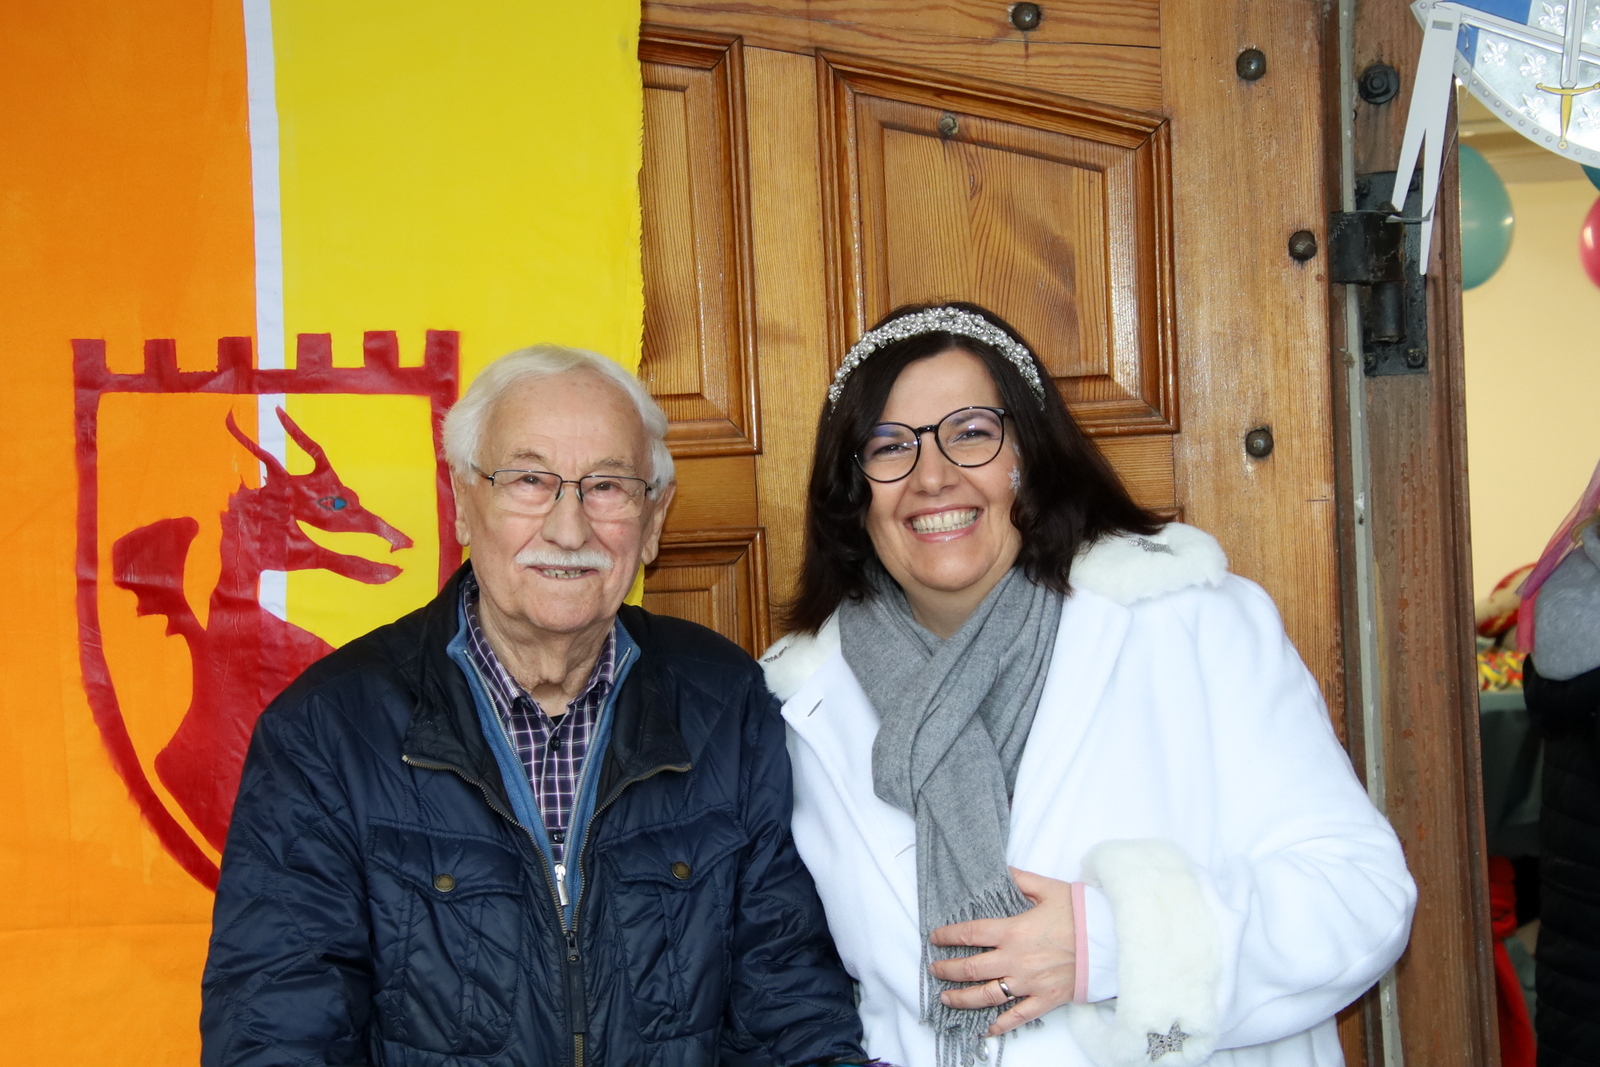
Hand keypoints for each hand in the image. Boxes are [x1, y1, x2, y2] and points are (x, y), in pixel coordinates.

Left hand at [927, 867, 1075, 1035]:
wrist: (1112, 940)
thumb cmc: (1081, 913)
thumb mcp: (1048, 888)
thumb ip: (1020, 879)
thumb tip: (1001, 870)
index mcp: (1013, 931)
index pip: (970, 934)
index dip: (948, 936)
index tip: (934, 937)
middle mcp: (1015, 959)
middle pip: (970, 968)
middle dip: (947, 969)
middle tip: (935, 969)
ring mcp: (1028, 983)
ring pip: (986, 995)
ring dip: (962, 998)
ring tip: (946, 997)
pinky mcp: (1044, 999)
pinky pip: (1017, 1016)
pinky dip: (999, 1025)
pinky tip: (985, 1029)